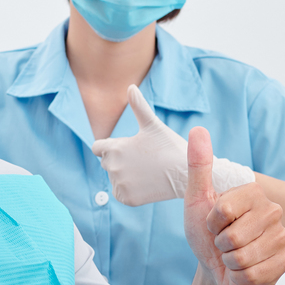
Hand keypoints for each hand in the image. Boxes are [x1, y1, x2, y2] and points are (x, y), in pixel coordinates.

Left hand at [92, 85, 255, 205]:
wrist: (186, 173)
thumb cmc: (170, 146)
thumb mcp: (152, 125)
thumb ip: (138, 107)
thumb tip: (131, 86)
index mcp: (113, 148)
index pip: (98, 148)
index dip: (109, 147)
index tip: (126, 149)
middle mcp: (112, 167)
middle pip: (107, 163)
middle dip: (120, 160)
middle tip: (143, 159)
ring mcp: (118, 184)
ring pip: (115, 178)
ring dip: (125, 175)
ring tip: (147, 171)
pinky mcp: (126, 198)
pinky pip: (120, 193)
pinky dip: (130, 189)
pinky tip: (145, 183)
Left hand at [183, 127, 284, 284]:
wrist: (217, 267)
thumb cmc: (206, 233)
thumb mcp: (196, 199)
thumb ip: (198, 166)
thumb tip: (198, 131)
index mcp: (253, 192)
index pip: (223, 211)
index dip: (211, 222)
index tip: (214, 222)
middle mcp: (273, 211)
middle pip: (233, 237)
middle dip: (220, 244)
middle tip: (224, 241)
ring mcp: (282, 237)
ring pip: (243, 257)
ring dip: (230, 261)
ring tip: (233, 254)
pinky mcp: (284, 262)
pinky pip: (253, 274)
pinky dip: (240, 276)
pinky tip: (244, 268)